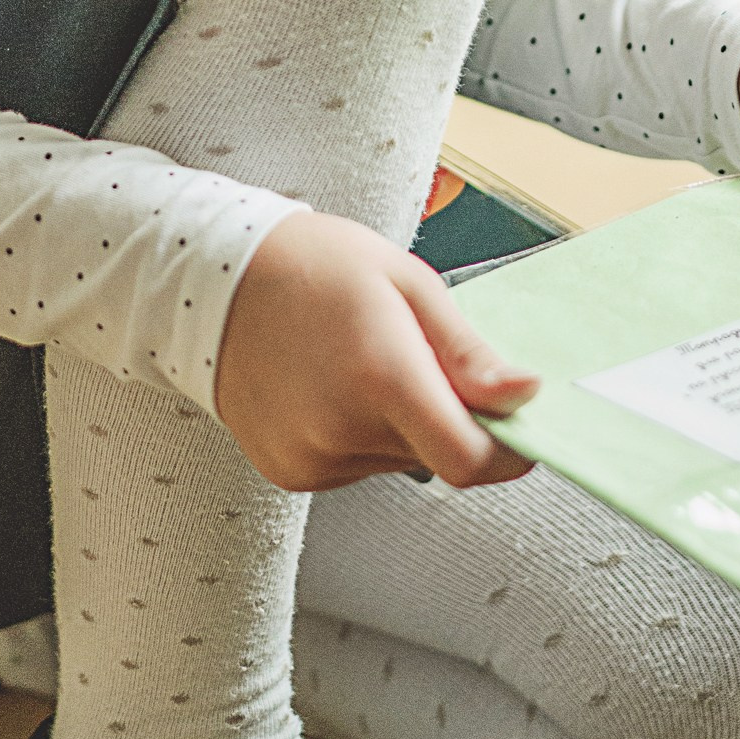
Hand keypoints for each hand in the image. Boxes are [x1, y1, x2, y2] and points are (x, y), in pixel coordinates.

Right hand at [214, 209, 539, 492]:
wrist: (215, 281)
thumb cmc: (313, 266)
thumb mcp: (407, 283)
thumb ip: (467, 351)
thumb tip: (524, 395)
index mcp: (380, 375)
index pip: (467, 459)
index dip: (505, 453)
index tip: (518, 433)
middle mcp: (342, 429)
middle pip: (435, 455)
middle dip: (448, 418)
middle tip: (418, 359)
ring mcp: (311, 457)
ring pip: (397, 461)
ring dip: (401, 426)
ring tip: (361, 364)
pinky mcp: (290, 472)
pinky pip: (355, 466)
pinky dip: (361, 435)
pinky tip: (332, 389)